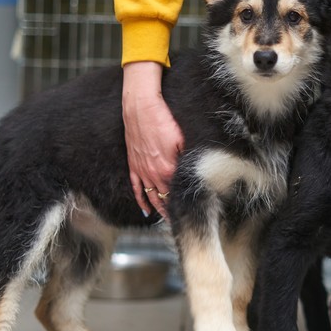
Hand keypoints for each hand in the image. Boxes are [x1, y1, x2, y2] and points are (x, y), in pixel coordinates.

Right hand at [122, 61, 183, 217]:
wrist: (140, 107)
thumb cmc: (163, 119)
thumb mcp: (181, 138)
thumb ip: (188, 157)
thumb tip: (197, 171)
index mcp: (168, 168)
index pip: (177, 194)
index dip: (184, 205)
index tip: (191, 214)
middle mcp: (154, 173)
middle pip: (164, 199)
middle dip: (172, 212)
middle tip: (181, 223)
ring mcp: (142, 170)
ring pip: (151, 196)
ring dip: (159, 209)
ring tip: (166, 220)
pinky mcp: (133, 163)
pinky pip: (136, 187)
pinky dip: (141, 200)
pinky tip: (146, 210)